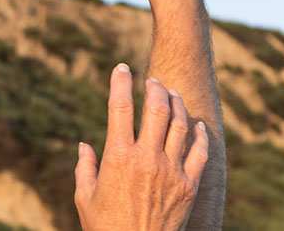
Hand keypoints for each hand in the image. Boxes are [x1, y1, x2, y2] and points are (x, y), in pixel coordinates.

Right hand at [74, 64, 208, 230]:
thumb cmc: (105, 228)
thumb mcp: (85, 197)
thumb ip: (84, 166)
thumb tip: (84, 144)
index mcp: (118, 157)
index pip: (119, 107)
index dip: (120, 82)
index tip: (120, 68)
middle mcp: (146, 158)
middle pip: (156, 108)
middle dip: (154, 87)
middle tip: (151, 81)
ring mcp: (170, 171)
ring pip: (179, 124)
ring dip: (176, 103)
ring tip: (171, 93)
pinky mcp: (188, 186)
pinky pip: (200, 153)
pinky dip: (200, 135)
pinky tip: (198, 125)